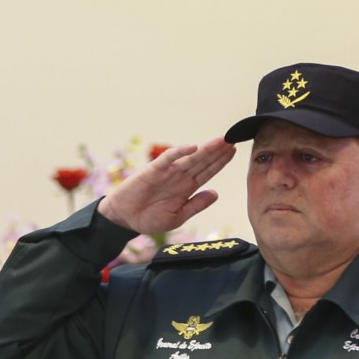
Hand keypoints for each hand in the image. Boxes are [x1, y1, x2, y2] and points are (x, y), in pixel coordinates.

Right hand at [96, 136, 234, 235]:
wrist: (124, 219)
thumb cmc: (149, 219)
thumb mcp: (177, 217)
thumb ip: (196, 205)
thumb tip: (216, 193)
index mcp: (187, 188)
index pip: (207, 172)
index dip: (220, 162)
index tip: (234, 151)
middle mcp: (179, 177)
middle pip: (202, 162)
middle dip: (217, 151)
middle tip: (233, 138)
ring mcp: (167, 173)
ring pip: (189, 158)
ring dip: (205, 150)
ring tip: (221, 141)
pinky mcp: (152, 171)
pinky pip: (167, 160)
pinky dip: (178, 153)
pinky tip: (191, 147)